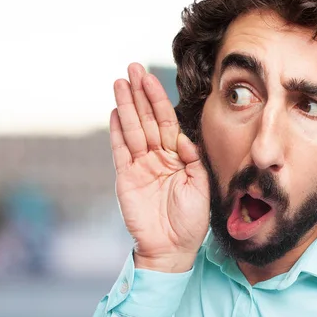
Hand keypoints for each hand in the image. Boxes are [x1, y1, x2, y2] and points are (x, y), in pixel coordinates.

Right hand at [110, 63, 209, 271]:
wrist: (172, 248)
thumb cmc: (191, 220)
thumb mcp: (201, 186)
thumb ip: (193, 158)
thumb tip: (182, 137)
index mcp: (178, 157)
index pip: (167, 121)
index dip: (159, 99)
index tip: (150, 78)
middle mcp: (158, 157)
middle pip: (148, 119)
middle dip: (140, 94)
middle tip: (132, 68)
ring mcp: (140, 166)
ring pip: (133, 130)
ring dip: (126, 106)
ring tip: (119, 83)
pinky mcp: (126, 178)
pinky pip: (120, 151)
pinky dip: (117, 132)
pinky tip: (115, 112)